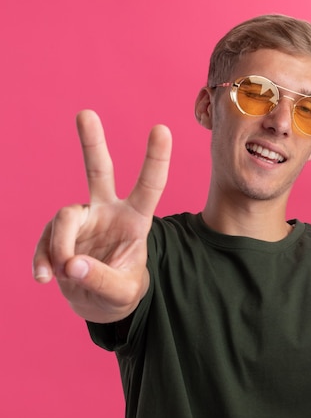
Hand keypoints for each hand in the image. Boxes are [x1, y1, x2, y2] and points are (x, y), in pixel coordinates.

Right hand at [32, 110, 171, 322]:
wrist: (99, 303)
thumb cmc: (121, 292)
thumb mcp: (122, 293)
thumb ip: (102, 280)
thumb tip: (71, 265)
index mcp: (136, 220)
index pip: (150, 186)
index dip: (156, 159)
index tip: (162, 128)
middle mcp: (108, 211)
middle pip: (99, 172)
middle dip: (92, 143)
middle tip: (86, 113)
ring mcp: (82, 220)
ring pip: (64, 216)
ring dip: (59, 246)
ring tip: (63, 274)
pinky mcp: (59, 234)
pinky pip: (45, 240)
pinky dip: (42, 259)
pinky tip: (44, 278)